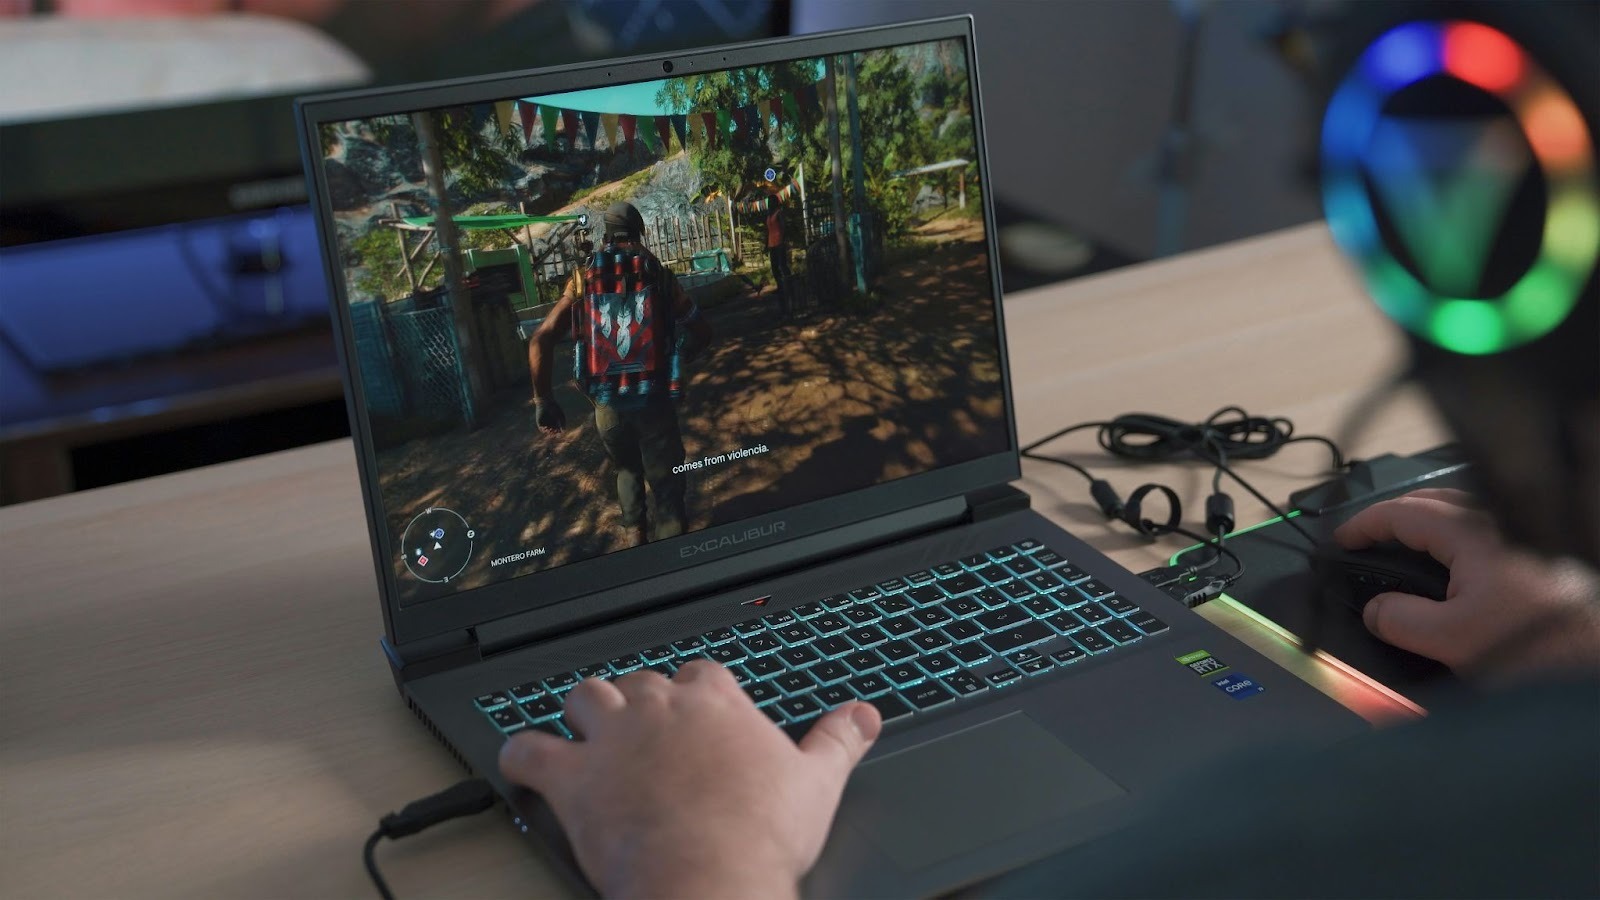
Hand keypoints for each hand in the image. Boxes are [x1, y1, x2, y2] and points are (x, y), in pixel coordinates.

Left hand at [499, 661, 881, 898]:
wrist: (710, 877)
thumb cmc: (759, 835)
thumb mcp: (817, 783)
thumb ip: (838, 740)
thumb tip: (865, 714)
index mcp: (715, 701)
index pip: (701, 673)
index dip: (698, 694)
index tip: (702, 716)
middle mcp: (658, 707)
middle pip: (639, 681)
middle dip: (640, 703)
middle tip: (647, 733)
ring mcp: (611, 738)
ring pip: (584, 697)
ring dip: (584, 712)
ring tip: (588, 732)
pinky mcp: (572, 777)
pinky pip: (529, 750)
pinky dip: (522, 754)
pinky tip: (524, 761)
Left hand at [535, 399, 565, 433]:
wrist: (546, 402)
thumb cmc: (555, 408)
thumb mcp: (561, 416)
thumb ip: (563, 424)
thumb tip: (563, 432)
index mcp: (556, 422)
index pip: (557, 431)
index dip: (558, 433)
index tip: (559, 432)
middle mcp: (550, 423)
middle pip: (552, 432)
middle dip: (553, 433)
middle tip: (554, 431)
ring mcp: (544, 423)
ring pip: (546, 431)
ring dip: (548, 432)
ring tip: (550, 430)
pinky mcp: (539, 422)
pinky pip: (541, 428)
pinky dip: (543, 430)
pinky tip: (546, 428)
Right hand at [1335, 488, 1599, 682]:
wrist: (1594, 660)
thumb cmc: (1539, 647)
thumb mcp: (1451, 640)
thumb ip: (1399, 620)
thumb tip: (1375, 609)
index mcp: (1472, 533)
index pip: (1402, 513)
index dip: (1363, 524)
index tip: (1341, 539)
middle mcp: (1498, 523)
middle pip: (1430, 500)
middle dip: (1391, 516)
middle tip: (1366, 538)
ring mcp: (1521, 535)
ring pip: (1459, 511)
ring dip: (1423, 522)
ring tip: (1402, 547)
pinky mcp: (1537, 553)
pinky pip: (1481, 528)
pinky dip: (1451, 535)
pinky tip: (1450, 564)